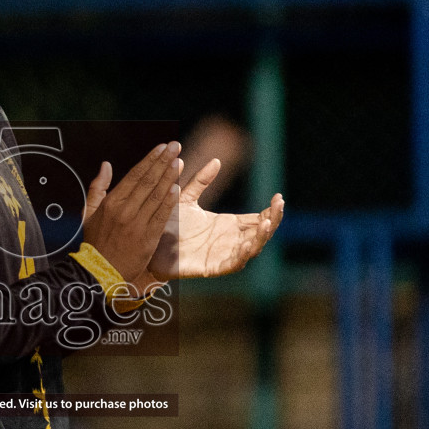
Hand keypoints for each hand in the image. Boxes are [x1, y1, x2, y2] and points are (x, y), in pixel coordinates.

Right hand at [81, 143, 181, 289]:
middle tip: (175, 146)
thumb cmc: (95, 242)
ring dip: (169, 177)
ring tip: (179, 161)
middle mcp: (124, 211)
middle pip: (147, 181)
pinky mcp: (147, 239)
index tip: (162, 147)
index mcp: (111, 203)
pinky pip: (161, 216)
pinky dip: (169, 202)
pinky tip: (177, 188)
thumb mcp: (89, 213)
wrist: (99, 273)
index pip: (134, 175)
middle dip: (163, 162)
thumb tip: (105, 164)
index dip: (150, 160)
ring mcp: (136, 224)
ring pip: (156, 196)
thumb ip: (97, 187)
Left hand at [147, 158, 283, 279]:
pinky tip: (249, 244)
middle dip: (273, 220)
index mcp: (227, 224)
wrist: (148, 246)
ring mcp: (223, 255)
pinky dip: (243, 255)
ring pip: (251, 248)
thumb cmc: (167, 224)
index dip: (270, 210)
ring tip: (267, 223)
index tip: (279, 196)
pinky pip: (233, 263)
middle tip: (279, 205)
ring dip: (261, 237)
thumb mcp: (186, 199)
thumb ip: (200, 182)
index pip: (256, 218)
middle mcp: (229, 240)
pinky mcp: (212, 268)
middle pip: (260, 232)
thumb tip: (216, 160)